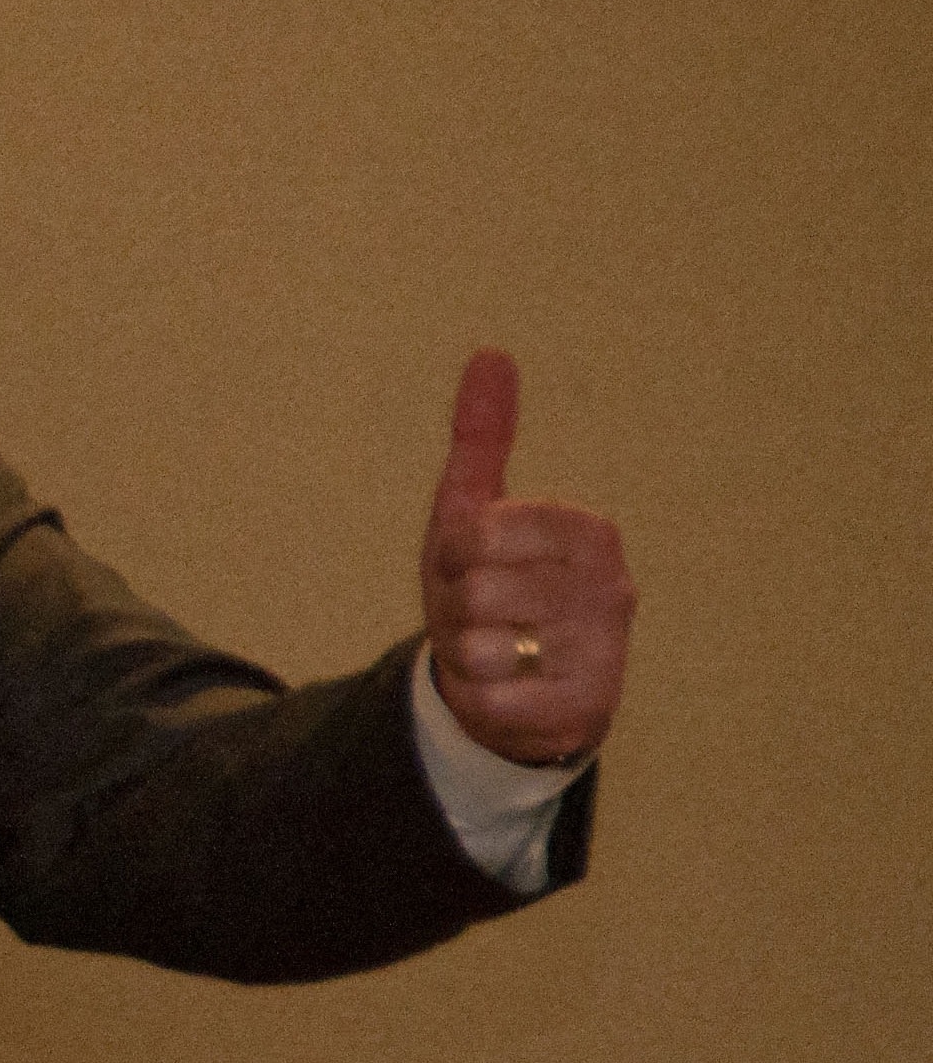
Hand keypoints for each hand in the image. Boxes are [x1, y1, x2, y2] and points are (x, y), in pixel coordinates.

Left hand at [420, 348, 634, 765]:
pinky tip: (505, 690)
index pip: (480, 531)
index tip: (470, 561)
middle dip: (456, 606)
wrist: (515, 685)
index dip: (453, 552)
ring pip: (481, 646)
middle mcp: (610, 588)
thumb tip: (491, 353)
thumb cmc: (490, 585)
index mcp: (588, 532)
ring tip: (492, 650)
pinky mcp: (588, 709)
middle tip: (479, 613)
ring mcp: (605, 651)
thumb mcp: (474, 510)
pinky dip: (479, 697)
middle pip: (476, 590)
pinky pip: (493, 698)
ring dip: (465, 653)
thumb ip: (483, 437)